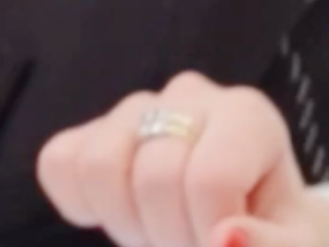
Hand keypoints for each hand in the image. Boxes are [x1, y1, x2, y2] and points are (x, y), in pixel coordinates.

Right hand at [38, 72, 328, 246]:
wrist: (242, 233)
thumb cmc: (270, 238)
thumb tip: (224, 239)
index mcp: (247, 117)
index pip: (210, 178)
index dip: (210, 233)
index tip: (225, 243)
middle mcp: (190, 96)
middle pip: (155, 177)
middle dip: (171, 235)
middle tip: (191, 242)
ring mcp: (134, 107)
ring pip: (99, 163)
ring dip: (126, 222)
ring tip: (160, 230)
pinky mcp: (90, 131)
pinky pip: (58, 162)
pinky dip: (80, 204)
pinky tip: (122, 216)